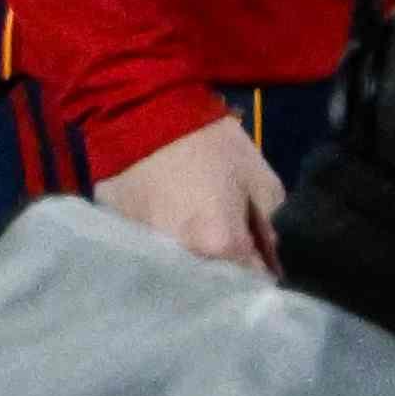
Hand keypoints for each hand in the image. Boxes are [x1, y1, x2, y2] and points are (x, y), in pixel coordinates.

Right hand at [97, 114, 289, 271]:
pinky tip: (168, 235)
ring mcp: (148, 255)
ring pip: (181, 274)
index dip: (261, 272)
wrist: (145, 111)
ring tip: (198, 245)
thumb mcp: (257, 173)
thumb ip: (272, 219)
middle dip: (227, 275)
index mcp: (220, 246)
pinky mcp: (122, 242)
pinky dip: (163, 254)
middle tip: (231, 251)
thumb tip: (271, 250)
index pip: (252, 281)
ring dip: (194, 266)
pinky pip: (151, 259)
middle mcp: (184, 262)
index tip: (263, 262)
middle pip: (213, 284)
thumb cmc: (208, 140)